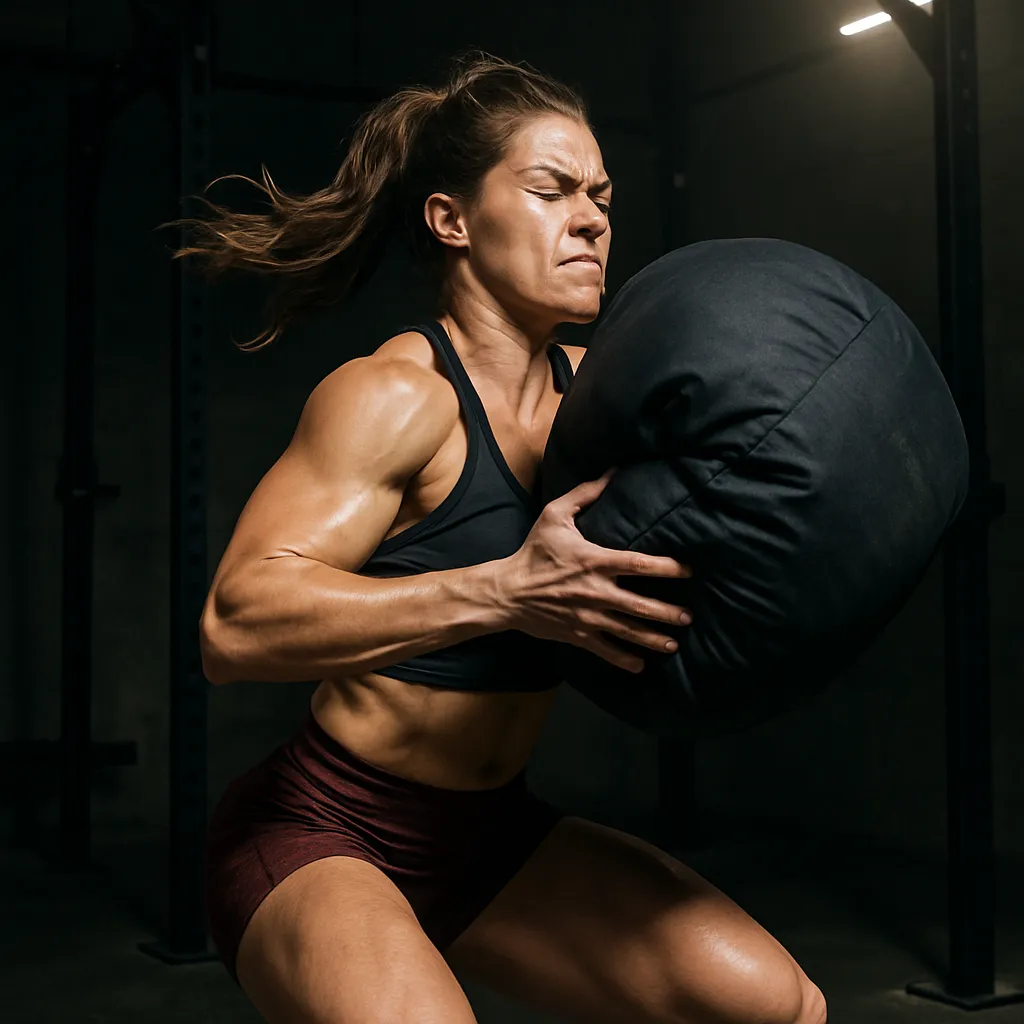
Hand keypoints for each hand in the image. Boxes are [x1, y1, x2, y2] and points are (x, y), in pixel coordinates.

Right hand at [497, 469, 692, 672]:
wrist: (507, 591)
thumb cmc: (533, 551)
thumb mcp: (555, 516)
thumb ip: (585, 494)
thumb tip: (612, 472)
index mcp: (595, 561)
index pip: (640, 565)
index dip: (668, 568)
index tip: (688, 571)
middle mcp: (596, 591)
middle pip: (640, 605)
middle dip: (668, 613)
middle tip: (688, 617)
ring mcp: (588, 616)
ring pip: (628, 631)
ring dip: (653, 639)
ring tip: (673, 643)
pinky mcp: (578, 634)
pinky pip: (606, 649)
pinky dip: (624, 660)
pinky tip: (641, 664)